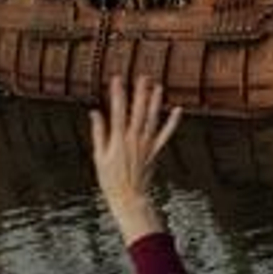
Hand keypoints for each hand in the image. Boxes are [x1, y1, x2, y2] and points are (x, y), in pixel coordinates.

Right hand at [91, 75, 182, 245]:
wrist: (129, 197)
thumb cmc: (110, 179)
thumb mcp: (99, 156)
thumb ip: (99, 133)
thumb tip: (95, 112)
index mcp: (118, 140)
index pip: (118, 111)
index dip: (118, 94)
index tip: (117, 78)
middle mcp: (134, 139)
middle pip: (138, 111)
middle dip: (140, 92)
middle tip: (143, 76)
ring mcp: (147, 144)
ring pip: (153, 119)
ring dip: (156, 102)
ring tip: (158, 86)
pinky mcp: (156, 150)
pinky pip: (166, 134)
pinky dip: (172, 122)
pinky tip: (178, 109)